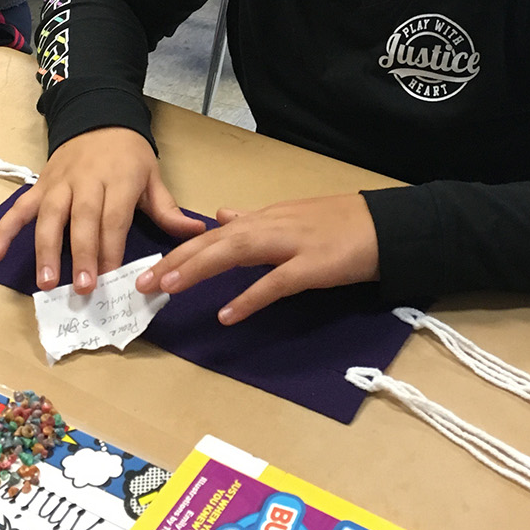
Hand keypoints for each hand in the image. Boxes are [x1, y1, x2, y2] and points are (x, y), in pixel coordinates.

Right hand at [0, 128, 205, 292]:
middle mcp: (86, 181)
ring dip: (45, 249)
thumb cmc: (129, 154)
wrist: (98, 117)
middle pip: (81, 220)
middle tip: (81, 287)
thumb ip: (168, 209)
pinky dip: (3, 230)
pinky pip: (19, 208)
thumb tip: (197, 233)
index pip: (114, 217)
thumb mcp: (152, 176)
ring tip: (46, 281)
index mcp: (118, 179)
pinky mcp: (39, 185)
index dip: (111, 247)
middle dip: (81, 254)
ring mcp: (59, 183)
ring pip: (49, 217)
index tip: (110, 276)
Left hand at [135, 193, 379, 323]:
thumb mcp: (291, 215)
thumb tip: (222, 215)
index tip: (153, 266)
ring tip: (169, 287)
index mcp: (265, 217)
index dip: (182, 249)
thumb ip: (255, 219)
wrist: (385, 226)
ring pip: (236, 253)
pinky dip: (250, 298)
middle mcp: (272, 226)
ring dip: (200, 269)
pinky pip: (275, 283)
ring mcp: (292, 245)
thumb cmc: (341, 224)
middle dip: (178, 260)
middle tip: (144, 281)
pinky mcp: (312, 266)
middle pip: (216, 241)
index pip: (215, 233)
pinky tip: (227, 314)